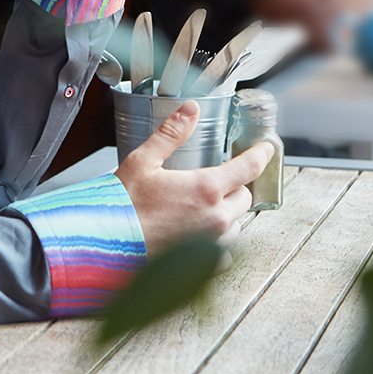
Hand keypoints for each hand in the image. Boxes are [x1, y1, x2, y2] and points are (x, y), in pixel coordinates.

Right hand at [115, 100, 274, 258]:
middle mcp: (215, 218)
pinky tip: (198, 233)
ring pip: (236, 223)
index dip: (261, 154)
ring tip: (202, 206)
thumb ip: (171, 134)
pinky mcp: (202, 264)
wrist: (106, 246)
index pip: (248, 168)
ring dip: (226, 212)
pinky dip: (217, 240)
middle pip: (244, 197)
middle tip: (215, 179)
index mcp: (205, 189)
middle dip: (235, 185)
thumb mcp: (143, 161)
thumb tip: (190, 109)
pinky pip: (224, 250)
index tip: (266, 148)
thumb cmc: (121, 207)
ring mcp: (211, 243)